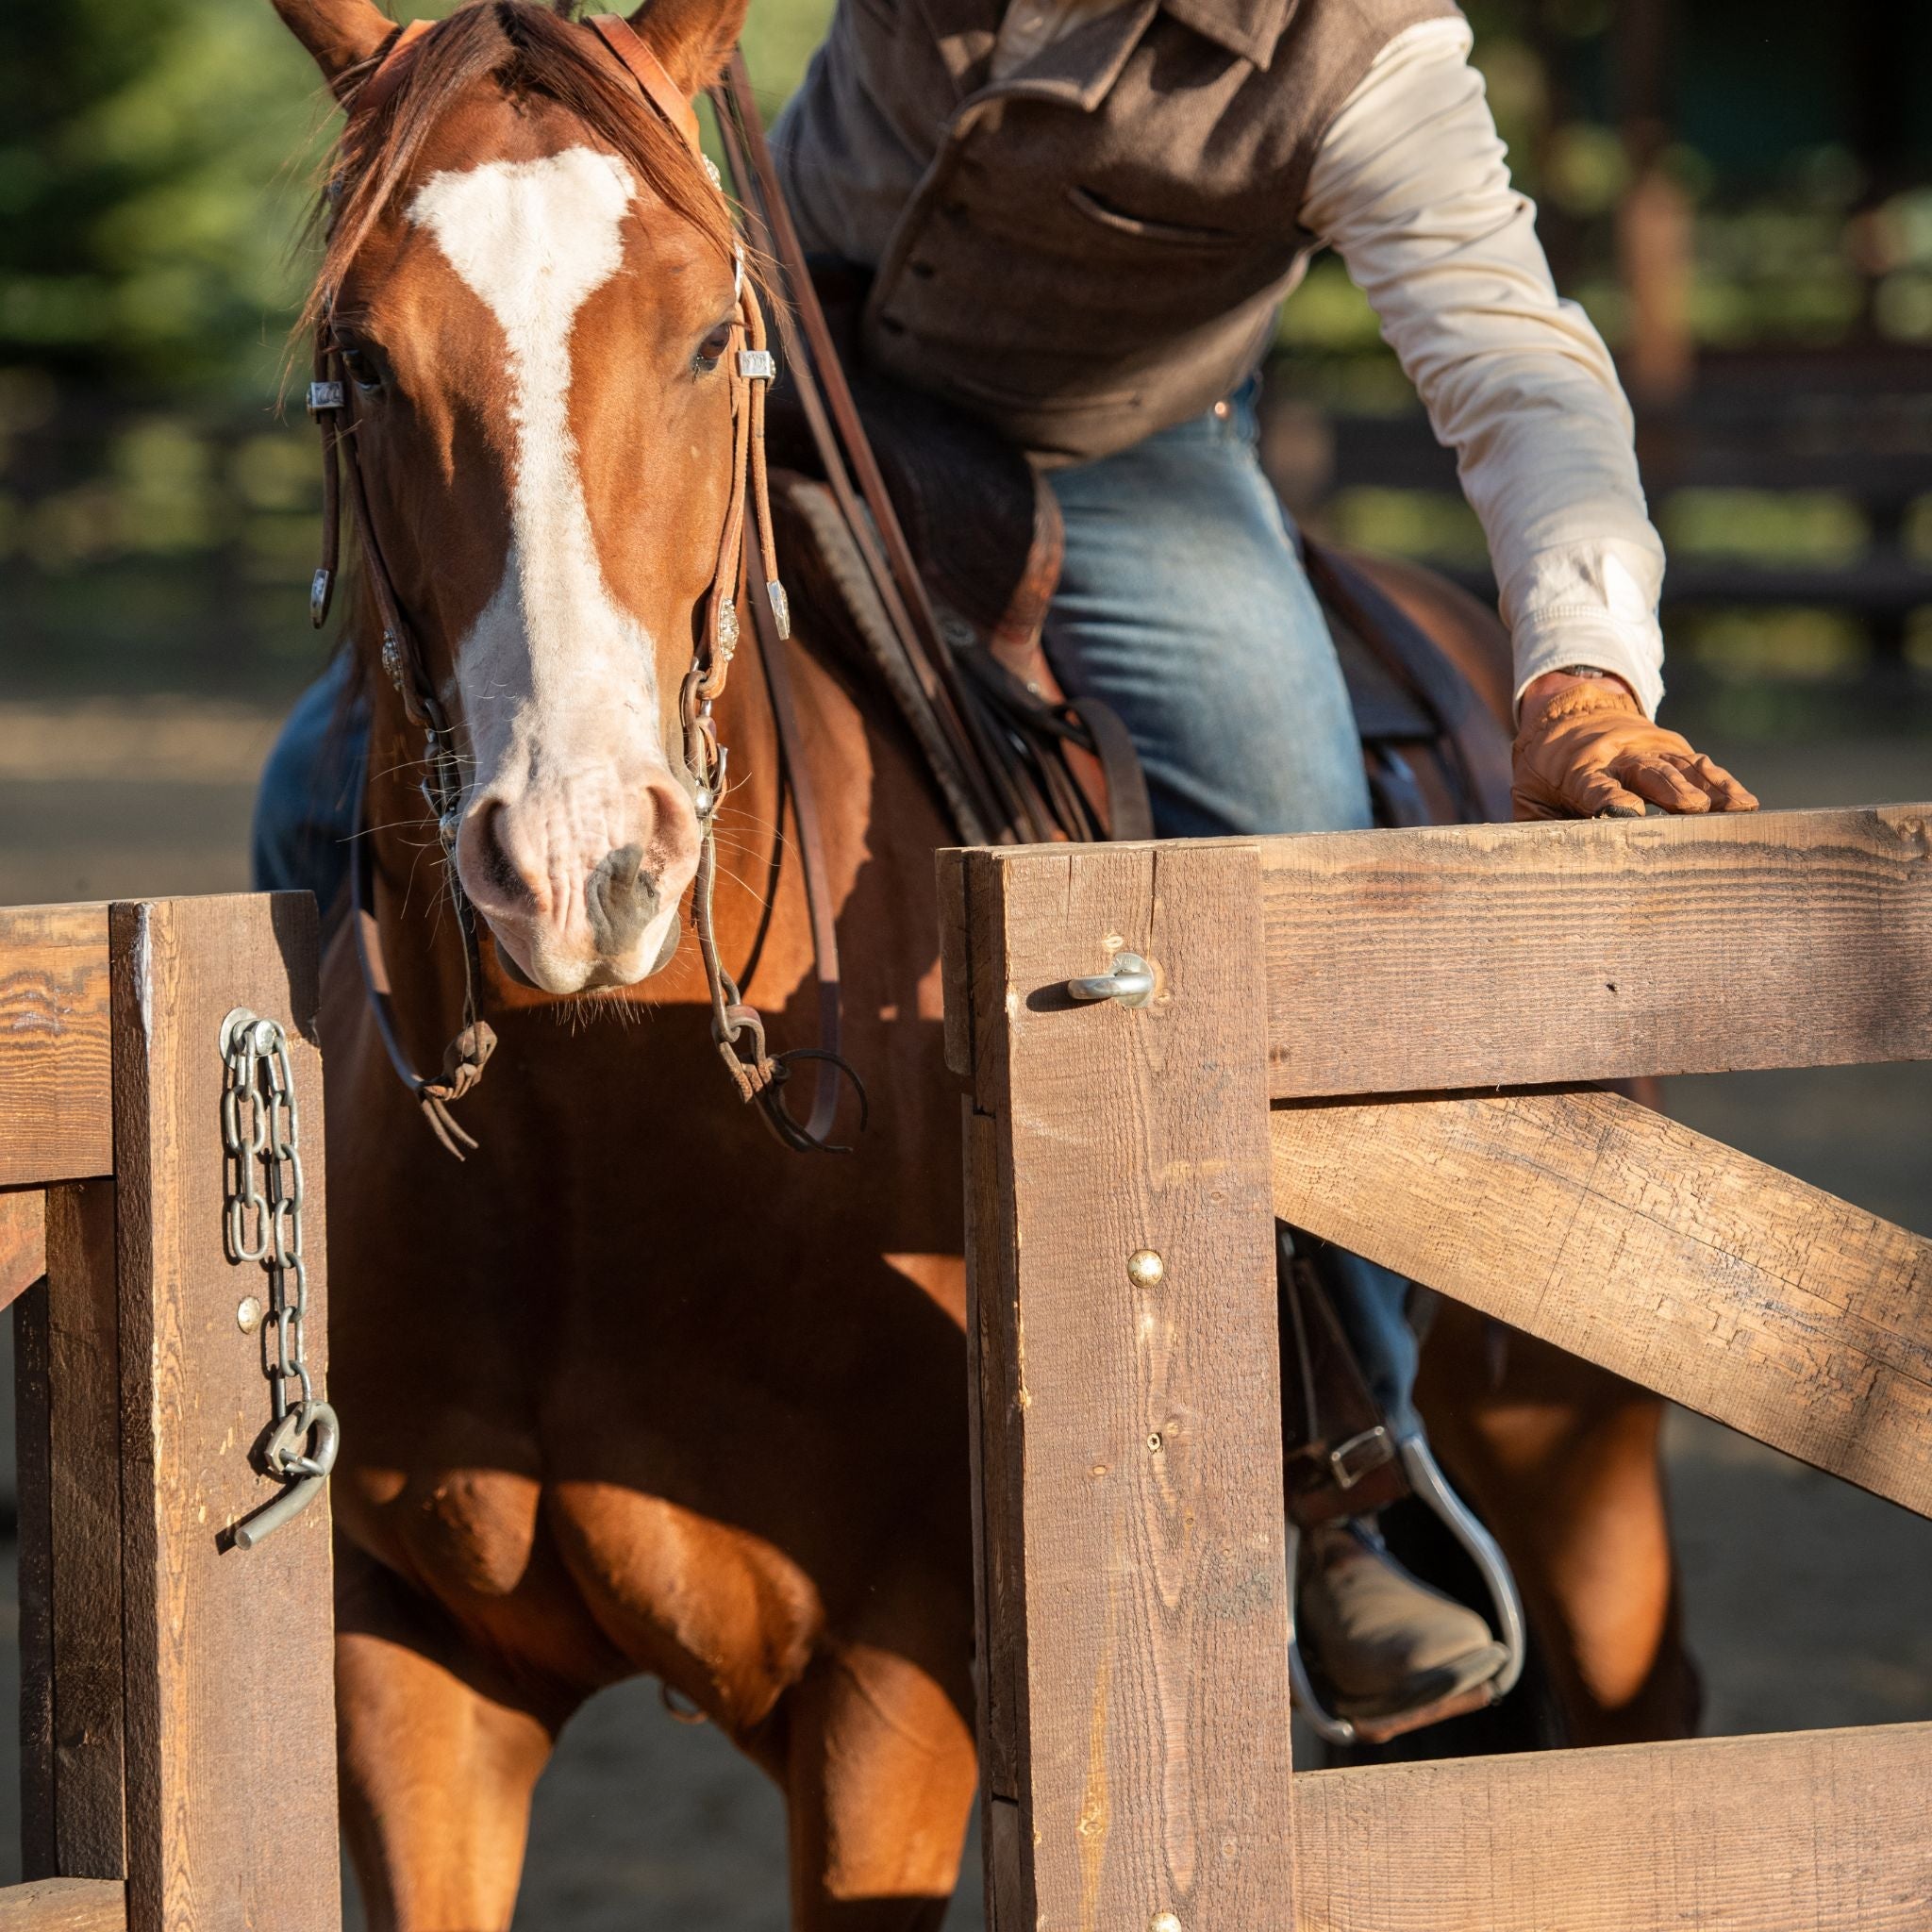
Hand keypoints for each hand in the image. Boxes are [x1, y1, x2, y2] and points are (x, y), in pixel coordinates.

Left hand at [1511, 671, 1758, 821]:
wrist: (1570, 711)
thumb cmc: (1546, 769)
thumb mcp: (1530, 796)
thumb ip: (1541, 830)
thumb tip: (1551, 867)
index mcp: (1578, 769)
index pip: (1596, 786)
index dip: (1611, 800)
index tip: (1628, 815)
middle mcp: (1619, 755)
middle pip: (1649, 772)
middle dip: (1670, 790)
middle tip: (1693, 810)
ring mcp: (1651, 749)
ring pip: (1682, 767)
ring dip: (1709, 788)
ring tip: (1736, 810)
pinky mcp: (1674, 749)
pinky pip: (1702, 766)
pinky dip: (1725, 783)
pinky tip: (1746, 805)